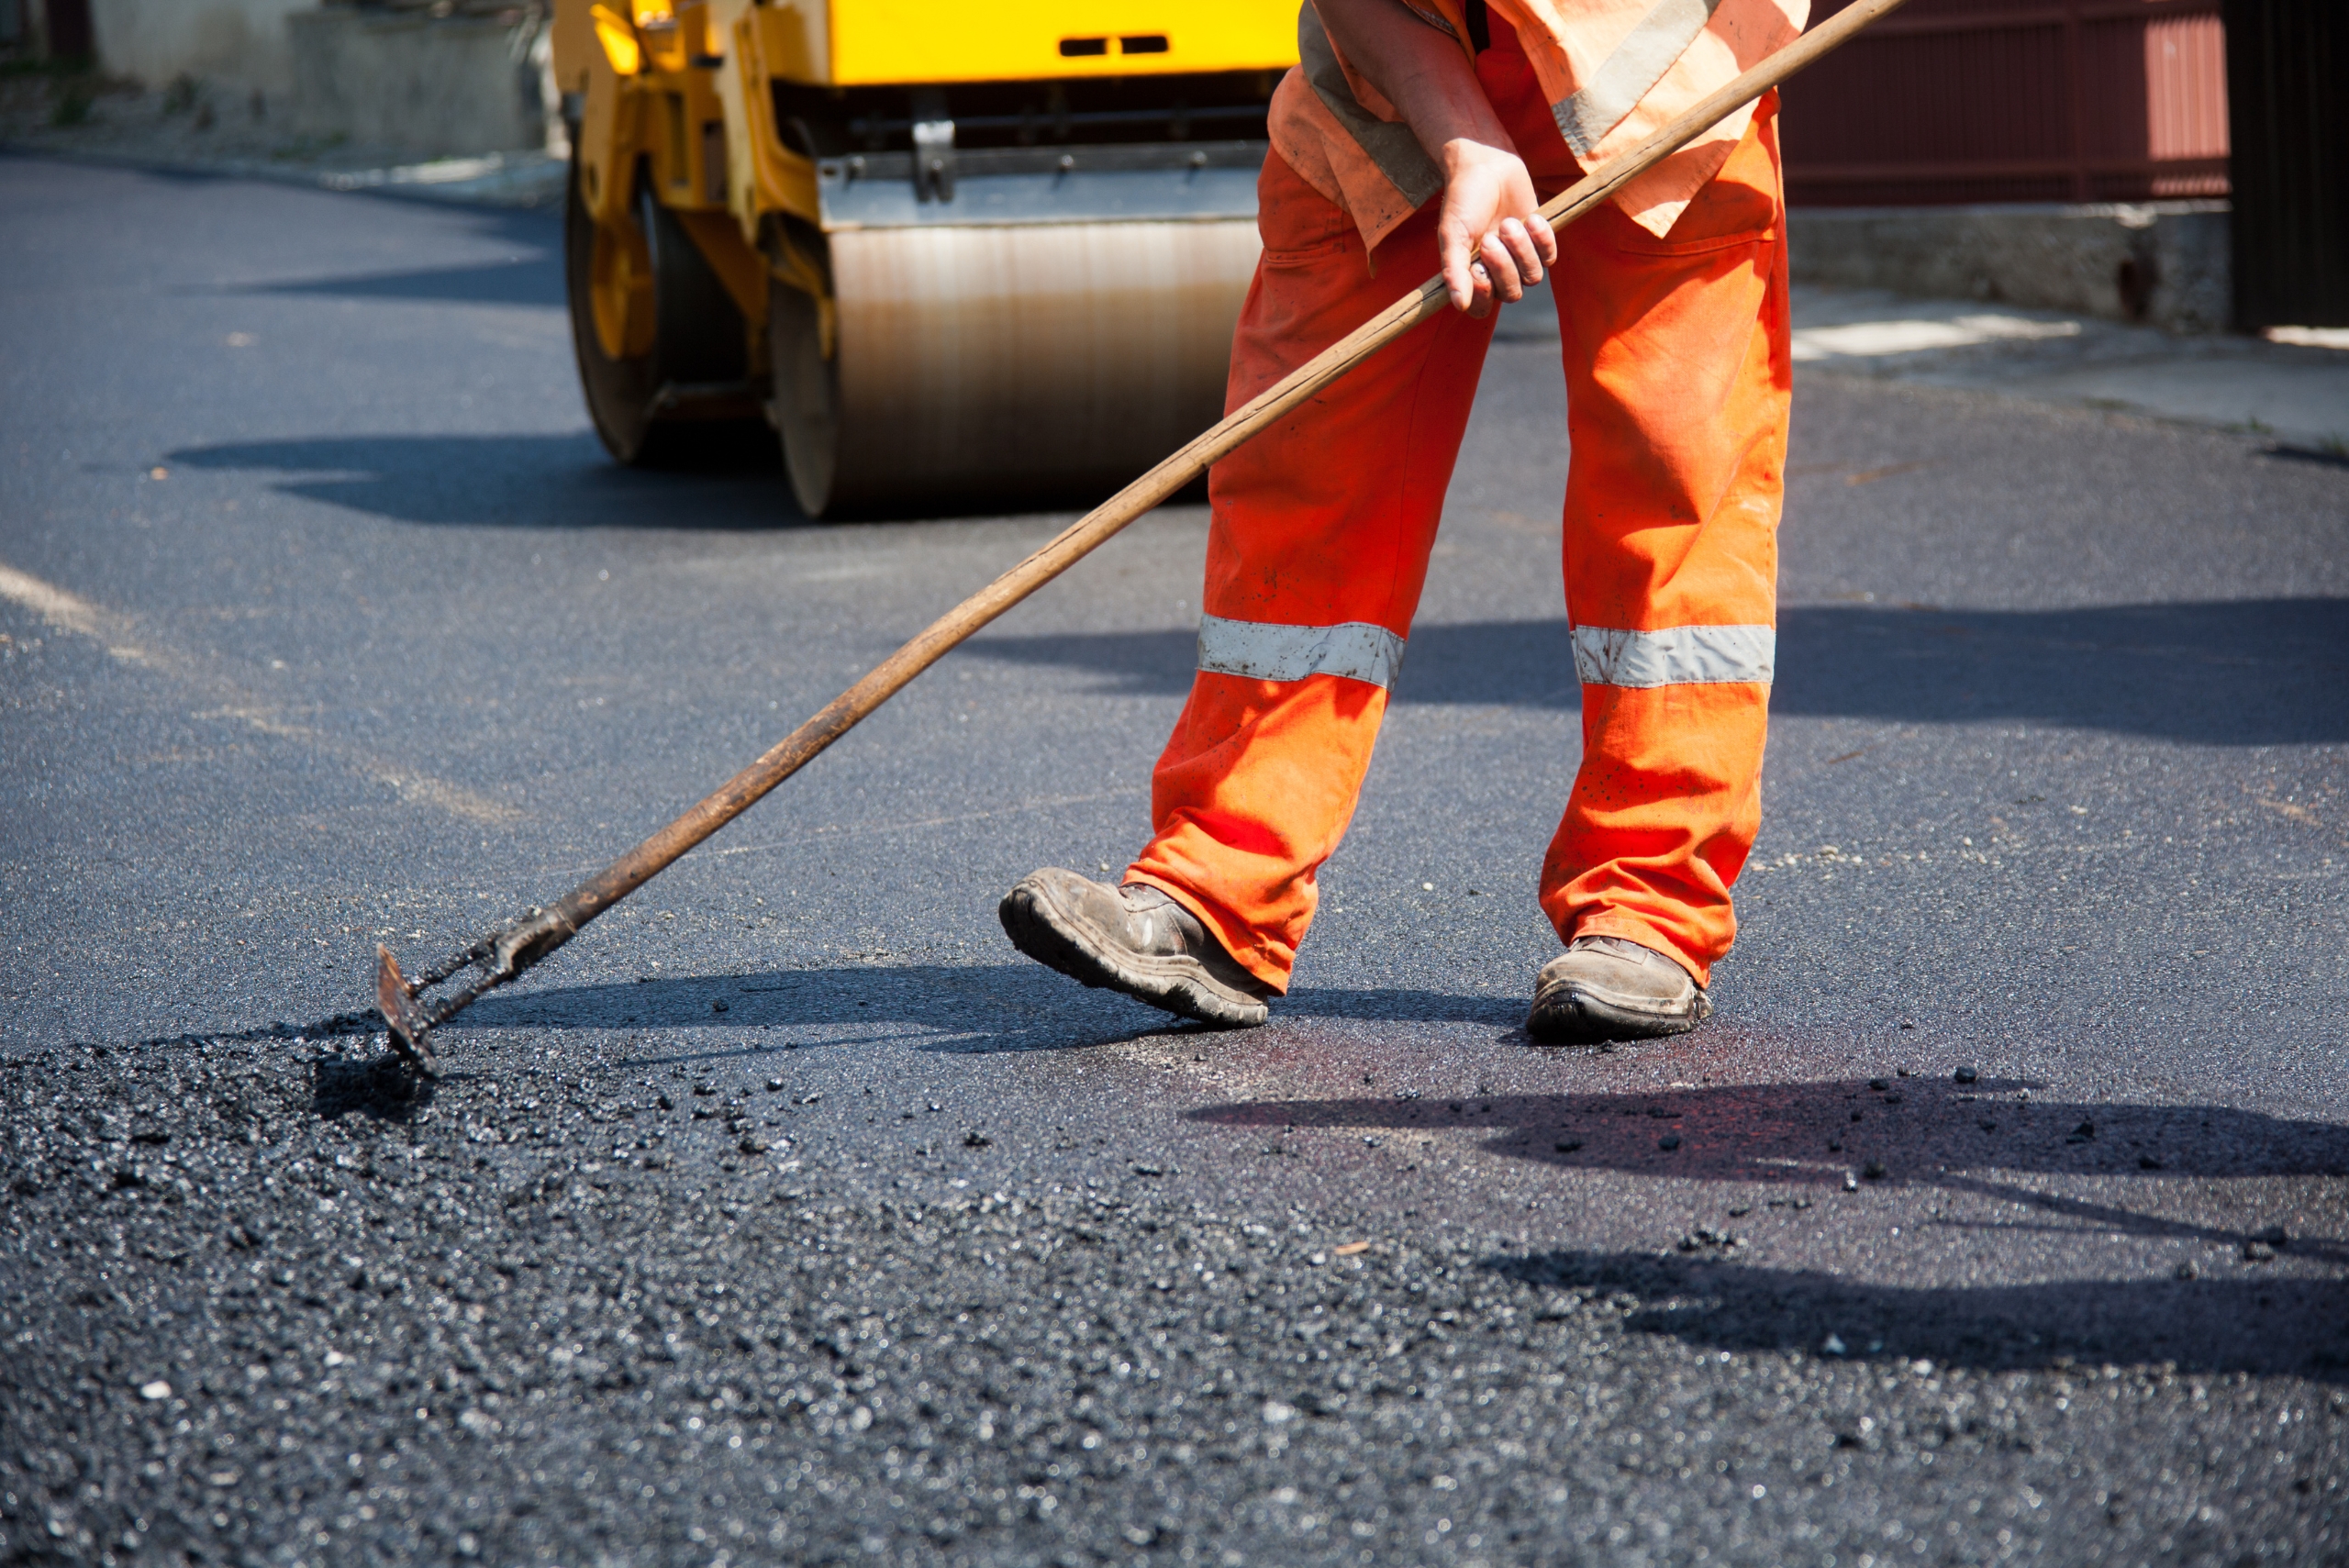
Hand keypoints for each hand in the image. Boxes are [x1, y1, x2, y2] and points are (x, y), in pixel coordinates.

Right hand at [1436, 138, 1556, 316]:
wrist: (1486, 164)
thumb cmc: (1464, 200)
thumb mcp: (1452, 235)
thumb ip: (1454, 271)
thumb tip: (1458, 305)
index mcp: (1472, 274)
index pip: (1482, 308)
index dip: (1483, 296)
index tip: (1476, 271)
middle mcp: (1497, 271)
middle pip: (1511, 294)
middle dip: (1503, 266)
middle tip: (1490, 238)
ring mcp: (1520, 257)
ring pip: (1532, 277)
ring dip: (1521, 249)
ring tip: (1508, 222)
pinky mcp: (1540, 240)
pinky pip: (1550, 257)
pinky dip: (1541, 238)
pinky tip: (1531, 218)